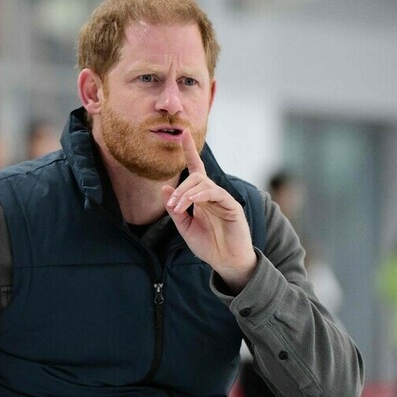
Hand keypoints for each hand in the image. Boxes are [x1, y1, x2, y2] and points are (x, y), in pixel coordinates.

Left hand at [162, 131, 256, 292]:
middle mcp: (212, 195)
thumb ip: (175, 209)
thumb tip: (165, 188)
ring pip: (203, 184)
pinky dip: (200, 196)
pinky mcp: (231, 206)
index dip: (190, 151)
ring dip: (186, 194)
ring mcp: (223, 199)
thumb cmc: (209, 245)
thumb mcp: (185, 227)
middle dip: (180, 188)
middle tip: (172, 205)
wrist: (226, 262)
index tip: (183, 133)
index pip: (196, 169)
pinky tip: (191, 203)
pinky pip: (214, 193)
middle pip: (196, 176)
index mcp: (201, 198)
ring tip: (178, 208)